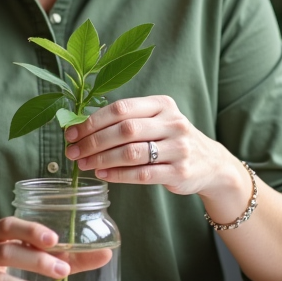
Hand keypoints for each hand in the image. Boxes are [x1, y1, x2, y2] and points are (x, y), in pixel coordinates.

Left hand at [63, 95, 247, 201]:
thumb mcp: (156, 121)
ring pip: (132, 152)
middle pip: (125, 130)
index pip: (121, 108)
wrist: (210, 163)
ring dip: (102, 159)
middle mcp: (173, 123)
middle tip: (73, 152)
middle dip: (93, 141)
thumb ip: (127, 121)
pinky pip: (143, 174)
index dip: (92, 121)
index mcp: (162, 104)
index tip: (71, 133)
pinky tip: (102, 175)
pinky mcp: (180, 172)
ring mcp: (179, 148)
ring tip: (84, 164)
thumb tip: (80, 128)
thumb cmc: (171, 139)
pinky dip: (118, 175)